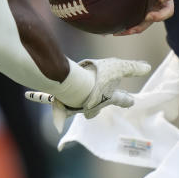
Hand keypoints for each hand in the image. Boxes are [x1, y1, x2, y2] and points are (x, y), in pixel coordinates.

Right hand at [25, 57, 150, 131]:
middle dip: (95, 110)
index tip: (132, 101)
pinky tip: (30, 97)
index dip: (127, 100)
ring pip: (77, 108)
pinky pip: (52, 103)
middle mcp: (92, 104)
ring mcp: (77, 105)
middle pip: (95, 110)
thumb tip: (147, 68)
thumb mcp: (118, 67)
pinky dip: (43, 101)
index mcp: (107, 97)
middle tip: (95, 109)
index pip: (121, 99)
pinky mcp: (61, 102)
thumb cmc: (97, 77)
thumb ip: (133, 67)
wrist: (73, 85)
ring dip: (74, 107)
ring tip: (69, 102)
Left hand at [114, 0, 176, 35]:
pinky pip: (140, 22)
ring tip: (125, 31)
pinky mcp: (147, 11)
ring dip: (140, 27)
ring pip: (152, 20)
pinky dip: (129, 27)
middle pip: (167, 11)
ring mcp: (156, 6)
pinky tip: (113, 31)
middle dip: (158, 16)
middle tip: (147, 16)